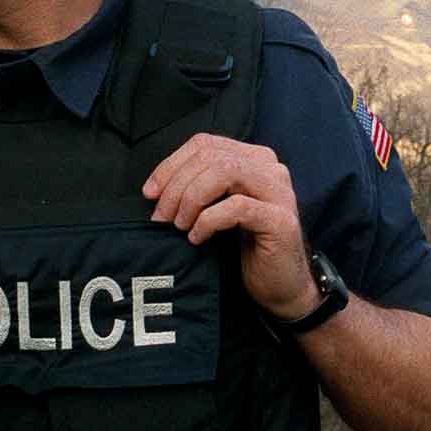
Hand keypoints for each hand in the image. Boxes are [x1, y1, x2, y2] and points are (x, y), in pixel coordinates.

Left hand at [142, 134, 318, 318]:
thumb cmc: (245, 249)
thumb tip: (156, 188)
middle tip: (161, 217)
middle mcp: (271, 169)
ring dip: (192, 199)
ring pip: (224, 173)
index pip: (206, 144)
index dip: (171, 165)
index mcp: (255, 159)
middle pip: (211, 157)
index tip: (150, 193)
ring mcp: (279, 193)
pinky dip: (208, 221)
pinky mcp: (281, 220)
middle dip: (176, 186)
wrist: (279, 286)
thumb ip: (200, 188)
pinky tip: (198, 237)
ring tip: (179, 225)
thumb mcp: (218, 210)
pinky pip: (236, 207)